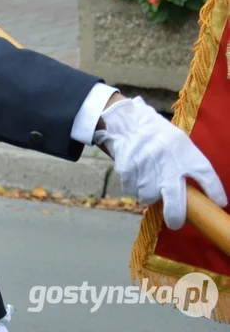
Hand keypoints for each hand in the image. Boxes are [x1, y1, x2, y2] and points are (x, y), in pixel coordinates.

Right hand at [93, 97, 226, 228]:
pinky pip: (131, 189)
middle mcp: (167, 164)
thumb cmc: (157, 134)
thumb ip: (187, 163)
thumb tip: (194, 190)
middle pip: (176, 202)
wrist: (126, 122)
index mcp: (185, 153)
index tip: (220, 203)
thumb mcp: (179, 142)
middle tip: (175, 223)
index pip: (206, 176)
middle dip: (176, 216)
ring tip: (148, 183)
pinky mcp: (127, 171)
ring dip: (148, 195)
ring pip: (148, 198)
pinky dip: (133, 186)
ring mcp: (146, 169)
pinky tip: (135, 174)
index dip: (215, 191)